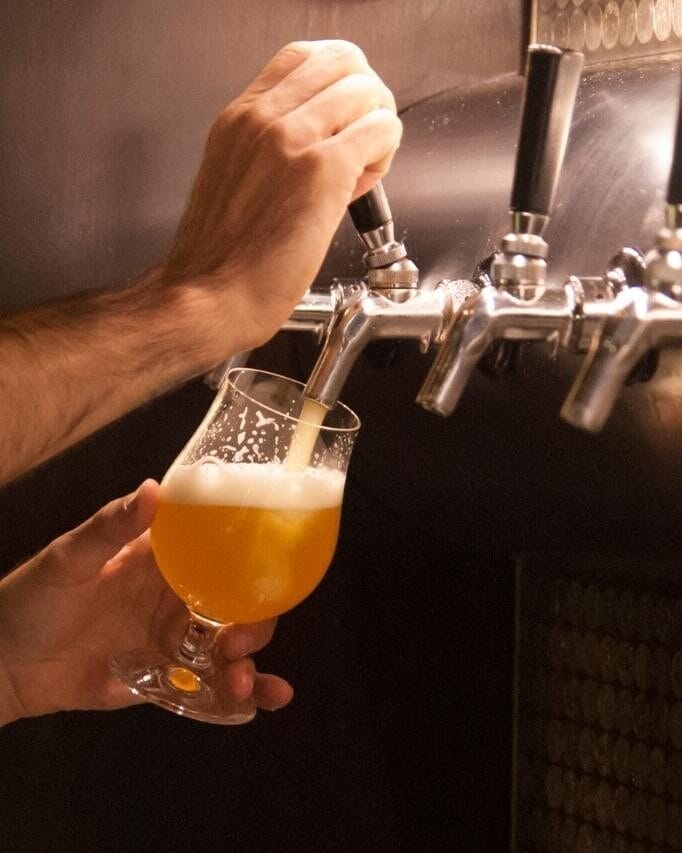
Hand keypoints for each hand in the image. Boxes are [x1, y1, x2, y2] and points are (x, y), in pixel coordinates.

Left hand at [0, 480, 292, 724]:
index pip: (219, 553)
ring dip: (248, 662)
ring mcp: (174, 639)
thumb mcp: (70, 558)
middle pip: (236, 603)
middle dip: (252, 624)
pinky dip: (241, 693)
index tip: (263, 579)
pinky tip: (264, 700)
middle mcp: (177, 596)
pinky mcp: (167, 678)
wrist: (5, 665)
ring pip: (229, 646)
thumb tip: (153, 488)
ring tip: (243, 683)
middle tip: (237, 643)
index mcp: (162, 560)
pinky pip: (211, 683)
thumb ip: (111, 527)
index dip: (248, 564)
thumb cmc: (34, 598)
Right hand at [164, 39, 402, 354]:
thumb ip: (269, 152)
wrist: (208, 297)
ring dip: (378, 127)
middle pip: (343, 62)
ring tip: (362, 169)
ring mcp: (293, 139)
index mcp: (240, 118)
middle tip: (362, 142)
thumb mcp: (232, 180)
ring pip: (368, 92)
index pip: (303, 57)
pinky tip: (362, 187)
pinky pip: (381, 130)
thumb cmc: (220, 260)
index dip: (336, 84)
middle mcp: (264, 118)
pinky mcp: (323, 170)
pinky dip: (385, 153)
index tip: (339, 122)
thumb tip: (319, 146)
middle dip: (366, 100)